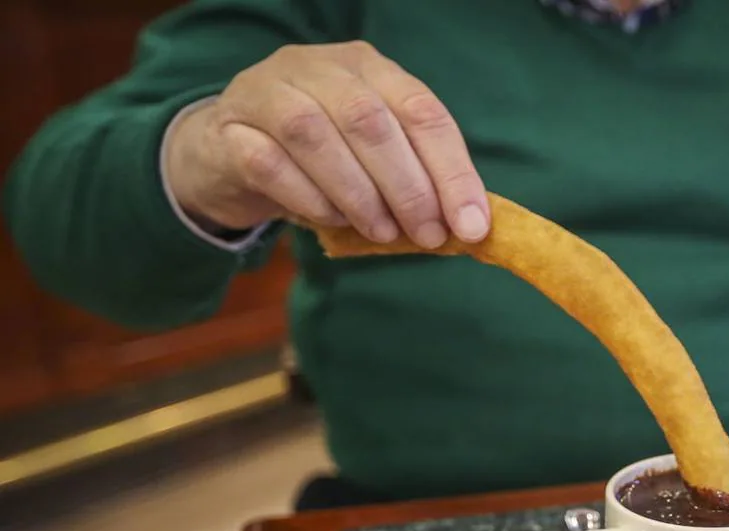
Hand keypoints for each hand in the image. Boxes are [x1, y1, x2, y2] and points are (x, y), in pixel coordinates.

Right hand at [164, 41, 487, 246]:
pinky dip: (309, 199)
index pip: (422, 111)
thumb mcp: (372, 159)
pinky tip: (331, 222)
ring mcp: (267, 92)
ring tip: (383, 233)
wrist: (225, 153)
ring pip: (315, 134)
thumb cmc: (317, 160)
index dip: (452, 171)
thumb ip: (416, 179)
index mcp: (368, 68)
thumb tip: (470, 225)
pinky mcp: (229, 129)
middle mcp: (318, 67)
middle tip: (428, 234)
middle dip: (408, 186)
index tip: (472, 225)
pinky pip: (270, 163)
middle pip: (370, 120)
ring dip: (359, 194)